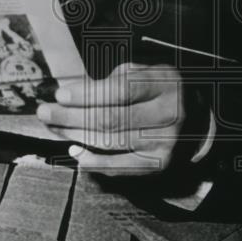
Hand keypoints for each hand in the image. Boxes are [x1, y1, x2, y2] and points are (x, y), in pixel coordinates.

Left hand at [36, 62, 184, 175]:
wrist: (196, 119)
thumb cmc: (159, 90)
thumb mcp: (145, 73)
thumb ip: (113, 79)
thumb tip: (72, 93)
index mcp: (165, 83)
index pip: (121, 90)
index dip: (87, 94)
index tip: (60, 94)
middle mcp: (169, 114)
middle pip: (111, 119)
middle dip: (71, 116)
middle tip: (45, 112)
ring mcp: (165, 143)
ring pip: (111, 142)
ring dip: (75, 135)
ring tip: (54, 127)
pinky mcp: (158, 164)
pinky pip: (120, 167)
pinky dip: (93, 161)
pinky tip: (75, 151)